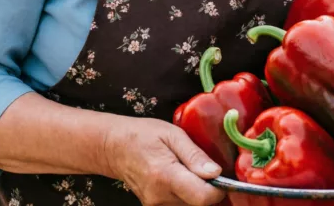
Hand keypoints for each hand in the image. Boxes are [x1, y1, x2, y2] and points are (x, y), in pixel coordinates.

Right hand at [103, 117, 225, 205]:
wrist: (113, 147)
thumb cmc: (142, 135)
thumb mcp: (172, 134)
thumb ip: (194, 155)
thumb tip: (216, 173)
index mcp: (166, 176)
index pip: (203, 198)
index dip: (218, 189)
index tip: (219, 176)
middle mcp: (160, 196)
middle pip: (198, 205)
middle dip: (208, 190)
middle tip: (203, 169)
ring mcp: (155, 205)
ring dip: (196, 193)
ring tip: (188, 172)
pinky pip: (179, 205)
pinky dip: (186, 195)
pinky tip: (181, 179)